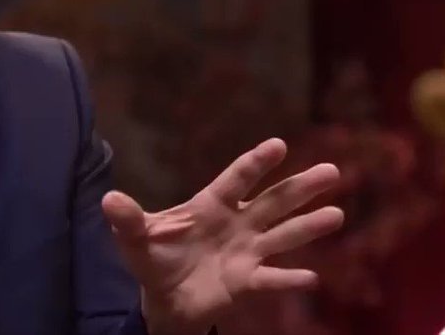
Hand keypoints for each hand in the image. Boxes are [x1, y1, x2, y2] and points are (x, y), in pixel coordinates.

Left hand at [102, 138, 343, 334]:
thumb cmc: (155, 258)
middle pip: (273, 202)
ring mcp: (247, 253)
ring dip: (308, 227)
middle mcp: (237, 224)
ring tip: (336, 215)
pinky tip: (312, 277)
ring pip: (282, 236)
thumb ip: (127, 220)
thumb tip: (108, 199)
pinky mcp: (247, 282)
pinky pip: (272, 279)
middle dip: (301, 187)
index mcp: (211, 205)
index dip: (256, 163)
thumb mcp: (135, 239)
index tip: (279, 145)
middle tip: (332, 171)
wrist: (164, 299)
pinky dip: (290, 280)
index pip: (237, 179)